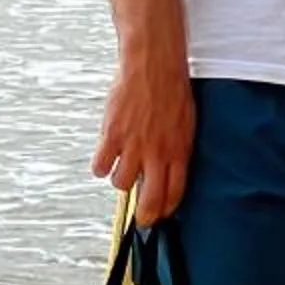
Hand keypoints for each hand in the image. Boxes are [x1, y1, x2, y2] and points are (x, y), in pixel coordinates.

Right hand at [94, 42, 195, 225]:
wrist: (153, 65)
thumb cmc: (171, 91)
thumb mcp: (185, 125)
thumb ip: (176, 150)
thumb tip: (170, 172)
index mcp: (178, 150)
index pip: (174, 193)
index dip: (166, 209)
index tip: (160, 214)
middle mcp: (156, 153)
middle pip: (150, 200)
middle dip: (145, 215)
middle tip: (140, 218)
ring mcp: (133, 146)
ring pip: (121, 184)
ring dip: (120, 179)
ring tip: (122, 165)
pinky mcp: (112, 136)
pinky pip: (100, 167)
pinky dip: (101, 165)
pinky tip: (106, 154)